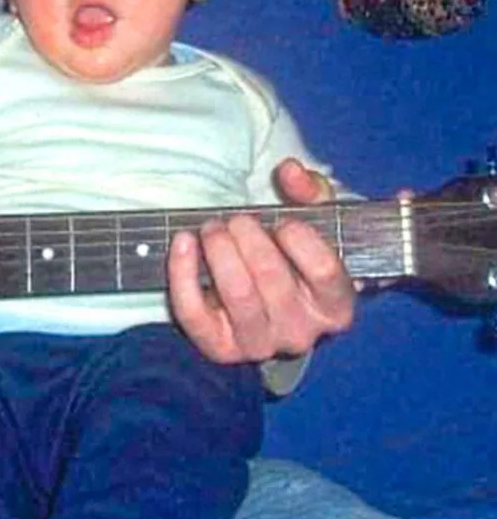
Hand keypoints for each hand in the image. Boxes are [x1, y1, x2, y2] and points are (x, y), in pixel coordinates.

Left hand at [167, 157, 355, 363]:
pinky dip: (182, 274)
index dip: (300, 239)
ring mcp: (259, 343)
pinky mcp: (219, 347)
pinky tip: (182, 242)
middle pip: (272, 279)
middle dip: (248, 237)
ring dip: (219, 250)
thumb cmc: (294, 256)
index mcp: (335, 305)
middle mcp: (302, 331)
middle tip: (235, 219)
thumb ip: (310, 191)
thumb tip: (290, 170)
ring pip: (237, 295)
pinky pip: (195, 314)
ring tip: (212, 228)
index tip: (284, 221)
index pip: (324, 272)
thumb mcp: (314, 221)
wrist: (265, 301)